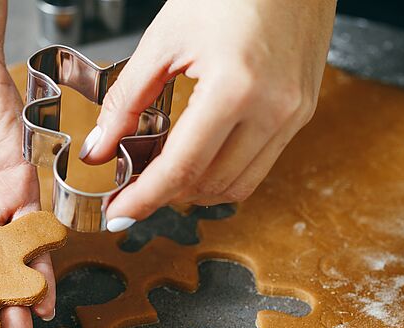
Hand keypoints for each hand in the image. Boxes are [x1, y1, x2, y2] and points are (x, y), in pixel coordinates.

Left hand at [80, 0, 336, 231]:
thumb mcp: (165, 37)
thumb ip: (128, 98)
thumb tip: (101, 146)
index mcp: (236, 88)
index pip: (183, 168)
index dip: (146, 198)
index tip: (119, 213)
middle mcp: (273, 110)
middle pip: (211, 186)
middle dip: (168, 195)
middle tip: (134, 187)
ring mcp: (293, 114)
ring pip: (239, 185)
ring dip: (198, 189)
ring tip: (166, 173)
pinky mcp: (302, 112)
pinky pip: (260, 164)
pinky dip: (225, 170)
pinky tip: (201, 156)